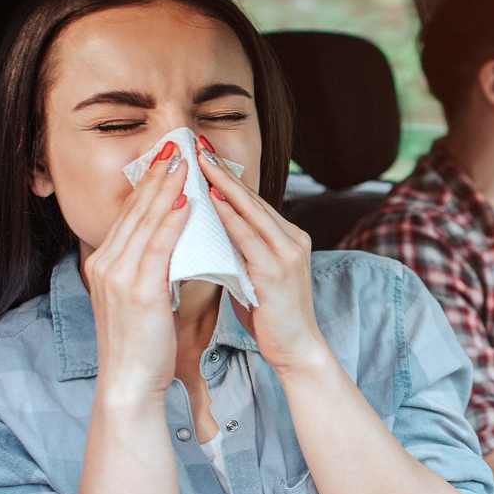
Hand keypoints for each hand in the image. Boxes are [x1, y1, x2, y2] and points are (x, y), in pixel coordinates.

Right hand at [85, 141, 191, 398]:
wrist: (130, 383)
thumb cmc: (143, 344)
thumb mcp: (142, 298)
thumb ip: (150, 269)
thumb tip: (170, 244)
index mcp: (107, 264)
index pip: (130, 215)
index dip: (149, 185)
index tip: (167, 160)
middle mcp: (107, 264)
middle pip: (135, 210)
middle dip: (157, 176)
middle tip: (176, 147)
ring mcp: (119, 276)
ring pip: (145, 221)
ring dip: (166, 189)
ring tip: (185, 164)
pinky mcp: (138, 290)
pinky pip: (158, 247)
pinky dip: (173, 221)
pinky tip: (188, 203)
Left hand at [195, 135, 329, 376]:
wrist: (297, 349)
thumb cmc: (270, 316)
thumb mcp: (253, 275)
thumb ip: (238, 251)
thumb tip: (208, 234)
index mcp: (287, 238)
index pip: (251, 201)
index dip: (226, 177)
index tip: (202, 155)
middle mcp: (291, 239)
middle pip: (251, 197)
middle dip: (222, 170)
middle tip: (196, 145)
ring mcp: (286, 253)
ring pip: (250, 210)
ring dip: (223, 184)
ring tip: (199, 162)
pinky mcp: (276, 270)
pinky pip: (247, 236)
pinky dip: (228, 215)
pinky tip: (210, 199)